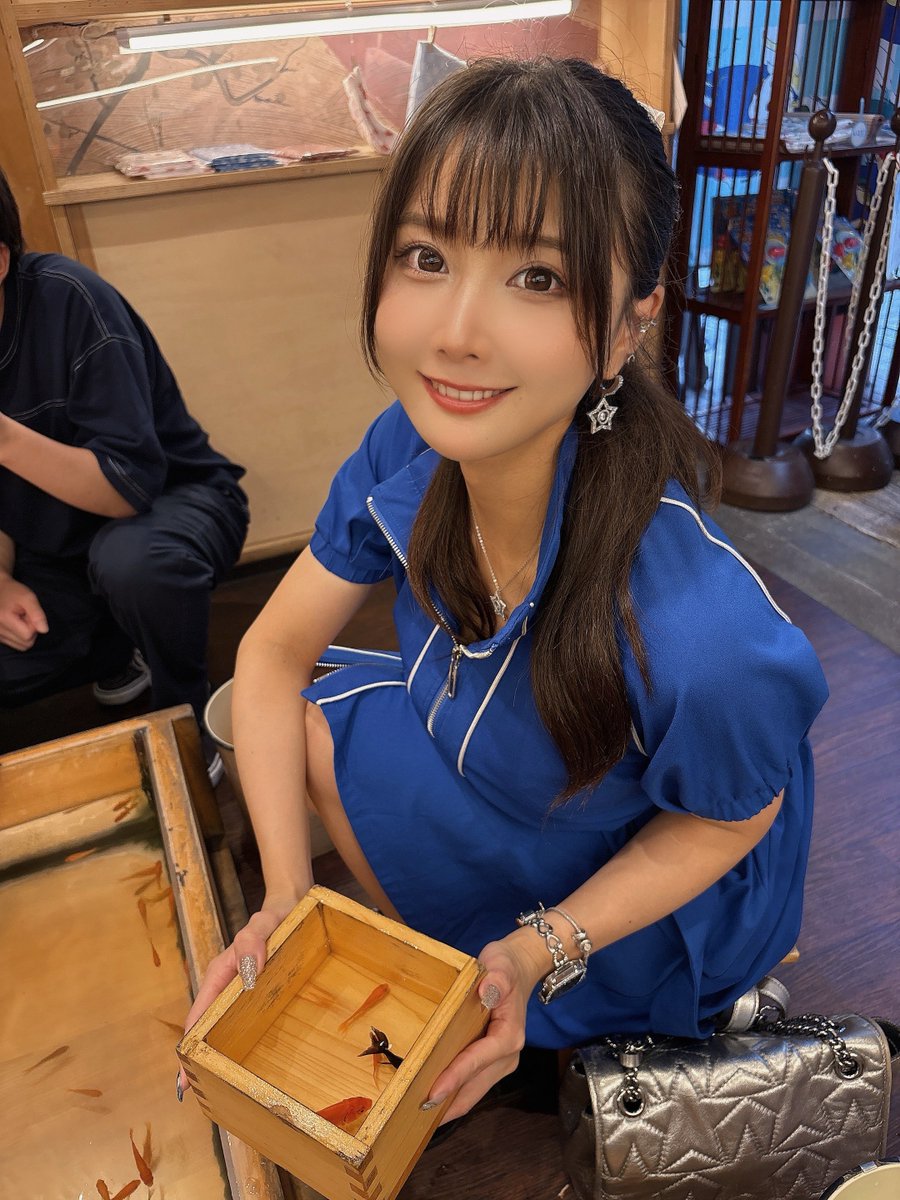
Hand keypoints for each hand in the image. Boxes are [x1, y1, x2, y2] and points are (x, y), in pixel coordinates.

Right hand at [0, 576, 47, 650]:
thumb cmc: (13, 592)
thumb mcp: (28, 597)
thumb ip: (37, 614)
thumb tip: (44, 630)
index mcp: (4, 620)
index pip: (28, 635)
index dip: (33, 625)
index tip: (28, 613)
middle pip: (26, 644)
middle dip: (30, 631)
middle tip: (25, 616)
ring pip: (21, 646)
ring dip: (25, 634)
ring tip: (19, 619)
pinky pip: (15, 644)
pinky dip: (19, 637)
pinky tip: (15, 624)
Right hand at [177, 894, 300, 1096]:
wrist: (291, 907)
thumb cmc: (276, 917)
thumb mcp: (263, 925)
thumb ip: (252, 942)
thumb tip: (247, 972)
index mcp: (219, 975)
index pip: (197, 1017)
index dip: (189, 1049)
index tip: (184, 1079)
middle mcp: (224, 987)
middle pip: (204, 1028)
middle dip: (197, 1060)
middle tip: (199, 1096)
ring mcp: (238, 992)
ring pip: (221, 1028)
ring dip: (216, 1054)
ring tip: (218, 1088)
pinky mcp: (255, 995)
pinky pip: (242, 1022)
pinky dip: (236, 1043)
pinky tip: (246, 1062)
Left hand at [423, 935, 539, 1124]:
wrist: (518, 969)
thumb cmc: (507, 966)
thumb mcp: (501, 963)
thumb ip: (497, 978)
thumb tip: (487, 991)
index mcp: (509, 1035)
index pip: (478, 1059)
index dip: (455, 1076)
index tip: (433, 1092)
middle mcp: (508, 1054)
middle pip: (475, 1086)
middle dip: (448, 1103)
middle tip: (415, 1116)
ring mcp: (501, 1062)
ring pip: (473, 1091)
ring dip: (450, 1104)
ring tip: (419, 1117)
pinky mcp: (492, 1062)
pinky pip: (472, 1085)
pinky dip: (454, 1095)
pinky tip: (435, 1103)